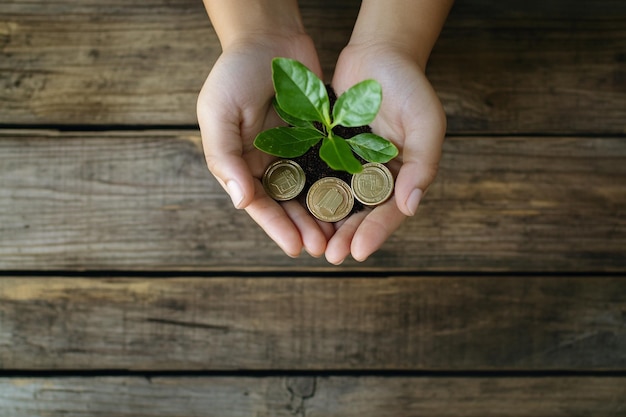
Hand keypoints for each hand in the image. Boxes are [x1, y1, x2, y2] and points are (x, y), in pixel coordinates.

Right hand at [197, 34, 333, 256]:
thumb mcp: (217, 112)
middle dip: (304, 227)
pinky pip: (328, 166)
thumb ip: (225, 156)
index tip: (295, 247)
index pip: (258, 203)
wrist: (268, 37)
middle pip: (287, 204)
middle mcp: (268, 162)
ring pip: (310, 191)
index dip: (276, 227)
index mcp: (241, 162)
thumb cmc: (234, 72)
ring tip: (338, 235)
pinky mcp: (318, 138)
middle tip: (323, 248)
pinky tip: (352, 202)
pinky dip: (337, 185)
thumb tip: (241, 201)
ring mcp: (294, 151)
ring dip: (323, 214)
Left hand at [325, 43, 446, 263]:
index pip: (389, 211)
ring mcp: (348, 164)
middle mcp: (374, 176)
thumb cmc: (408, 87)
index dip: (375, 233)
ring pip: (335, 201)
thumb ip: (422, 164)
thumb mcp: (426, 123)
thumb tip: (410, 207)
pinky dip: (306, 193)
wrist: (378, 53)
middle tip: (330, 255)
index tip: (358, 252)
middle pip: (360, 213)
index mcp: (402, 176)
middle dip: (345, 236)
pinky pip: (315, 175)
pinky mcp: (325, 150)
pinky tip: (293, 209)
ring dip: (324, 223)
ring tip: (311, 243)